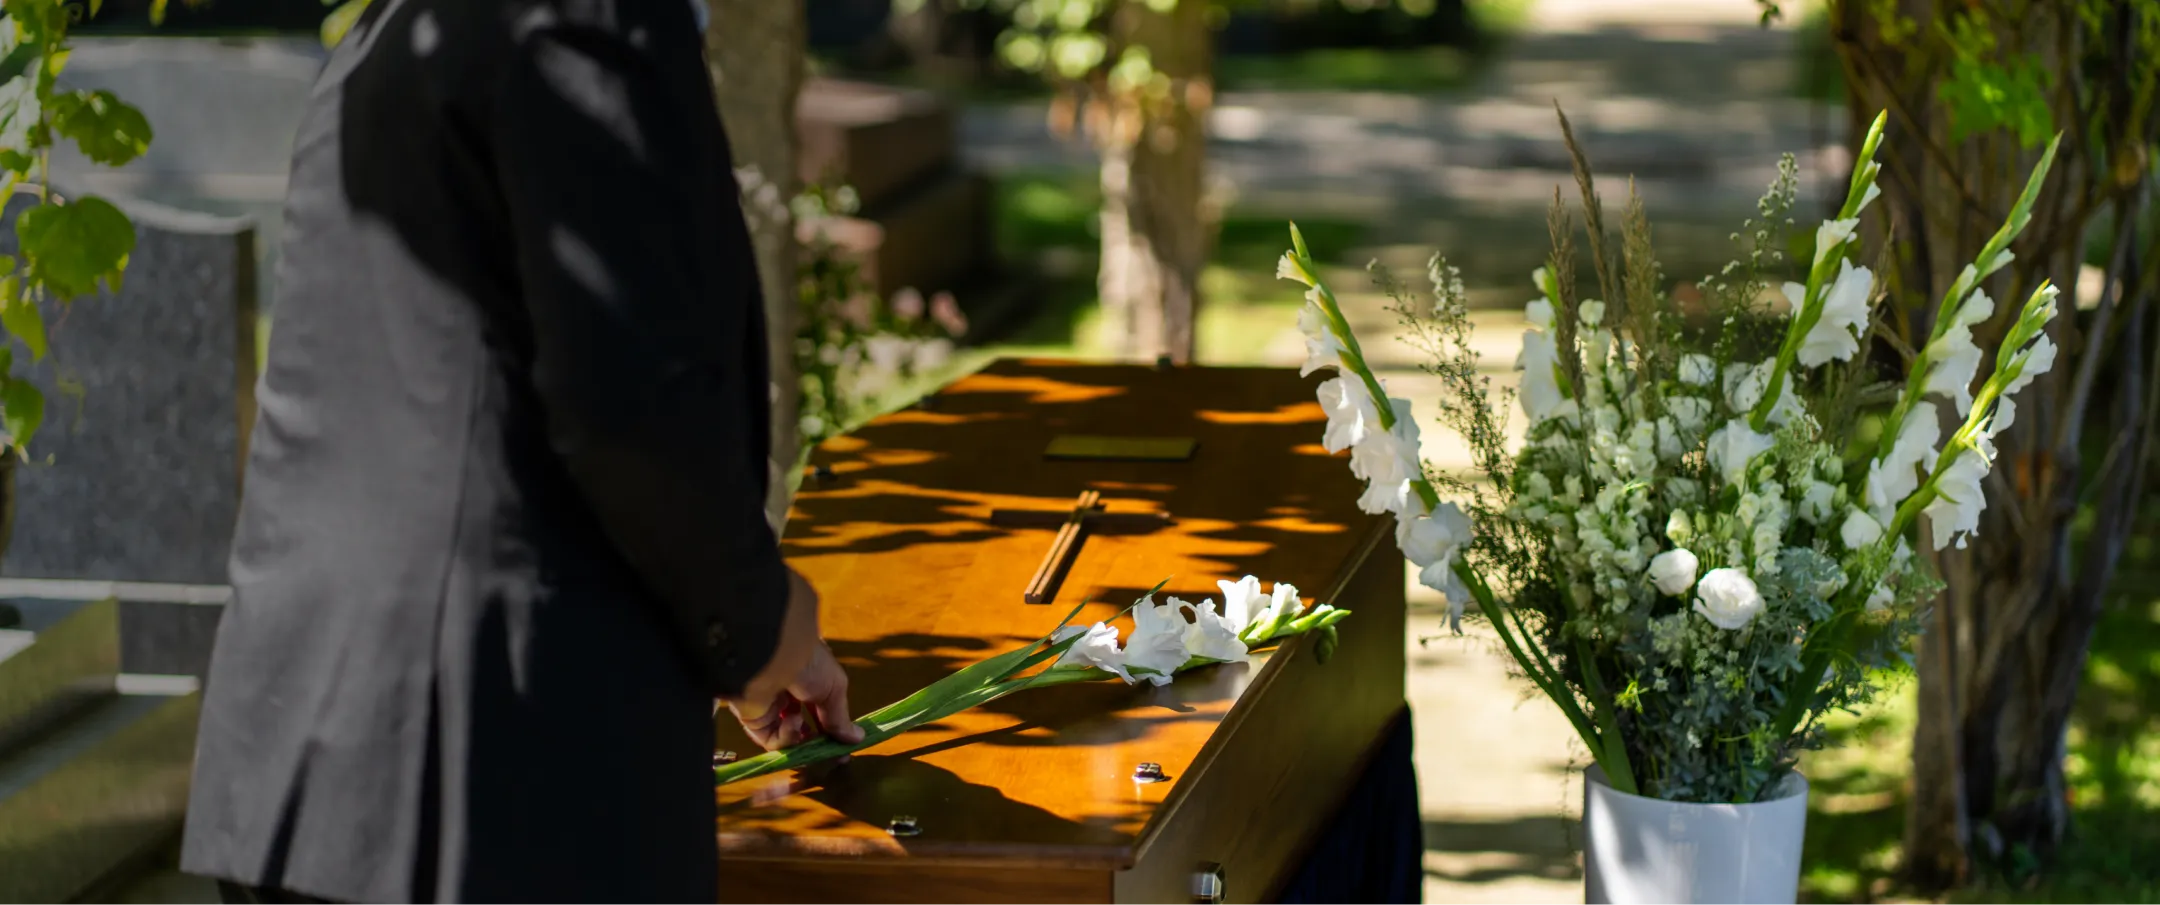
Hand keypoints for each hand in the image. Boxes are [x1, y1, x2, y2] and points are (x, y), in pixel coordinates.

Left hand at [723, 569, 863, 750]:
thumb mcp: (835, 689)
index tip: (845, 748)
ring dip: (802, 739)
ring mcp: (769, 707)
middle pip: (803, 726)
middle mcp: (787, 693)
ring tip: (810, 735)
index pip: (820, 709)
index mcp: (807, 680)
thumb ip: (840, 718)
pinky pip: (772, 739)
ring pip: (788, 737)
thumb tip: (857, 739)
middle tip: (830, 755)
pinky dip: (786, 736)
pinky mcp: (753, 720)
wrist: (774, 659)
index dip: (832, 728)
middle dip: (817, 742)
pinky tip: (793, 722)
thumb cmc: (810, 665)